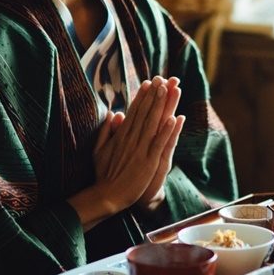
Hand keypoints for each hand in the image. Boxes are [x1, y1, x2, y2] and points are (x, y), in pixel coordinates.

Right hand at [89, 76, 182, 214]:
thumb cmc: (103, 174)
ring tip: (168, 89)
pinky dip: (166, 130)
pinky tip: (174, 118)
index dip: (142, 96)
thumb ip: (105, 131)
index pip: (134, 111)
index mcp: (121, 135)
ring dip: (161, 105)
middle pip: (145, 112)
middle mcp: (131, 138)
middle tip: (162, 78)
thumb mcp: (99, 149)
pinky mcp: (148, 161)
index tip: (149, 82)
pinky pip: (159, 143)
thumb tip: (113, 113)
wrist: (107, 196)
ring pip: (152, 123)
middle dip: (154, 95)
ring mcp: (140, 149)